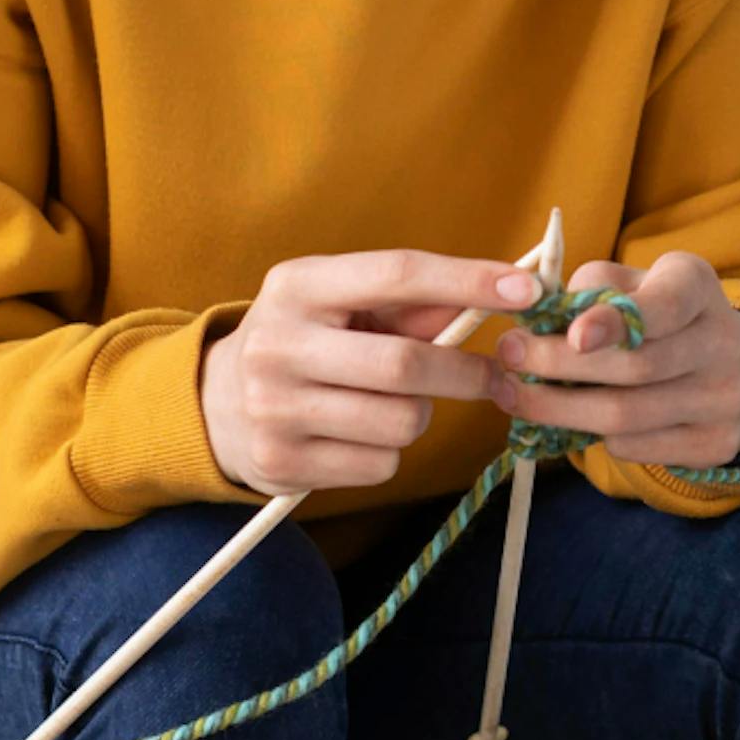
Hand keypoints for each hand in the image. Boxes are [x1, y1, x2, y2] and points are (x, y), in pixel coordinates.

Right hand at [202, 248, 541, 495]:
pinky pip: (379, 465)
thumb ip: (415, 301)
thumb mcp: (343, 305)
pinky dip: (389, 453)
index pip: (396, 273)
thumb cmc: (307, 341)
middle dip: (465, 373)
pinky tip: (359, 436)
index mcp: (298, 286)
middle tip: (498, 378)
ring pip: (400, 422)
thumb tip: (504, 293)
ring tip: (392, 404)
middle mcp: (278, 343)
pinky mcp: (280, 463)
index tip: (527, 290)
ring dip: (420, 416)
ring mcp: (273, 408)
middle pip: (405, 364)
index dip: (468, 280)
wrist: (213, 404)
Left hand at [487, 251, 739, 470]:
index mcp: (697, 286)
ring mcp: (725, 398)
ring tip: (512, 395)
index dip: (617, 323)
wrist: (717, 364)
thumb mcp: (626, 284)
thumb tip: (537, 320)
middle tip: (506, 358)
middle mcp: (722, 340)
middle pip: (635, 367)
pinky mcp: (714, 444)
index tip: (573, 335)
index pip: (664, 305)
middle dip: (559, 366)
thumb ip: (587, 293)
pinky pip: (633, 447)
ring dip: (558, 409)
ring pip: (626, 417)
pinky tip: (563, 418)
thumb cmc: (650, 314)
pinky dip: (589, 434)